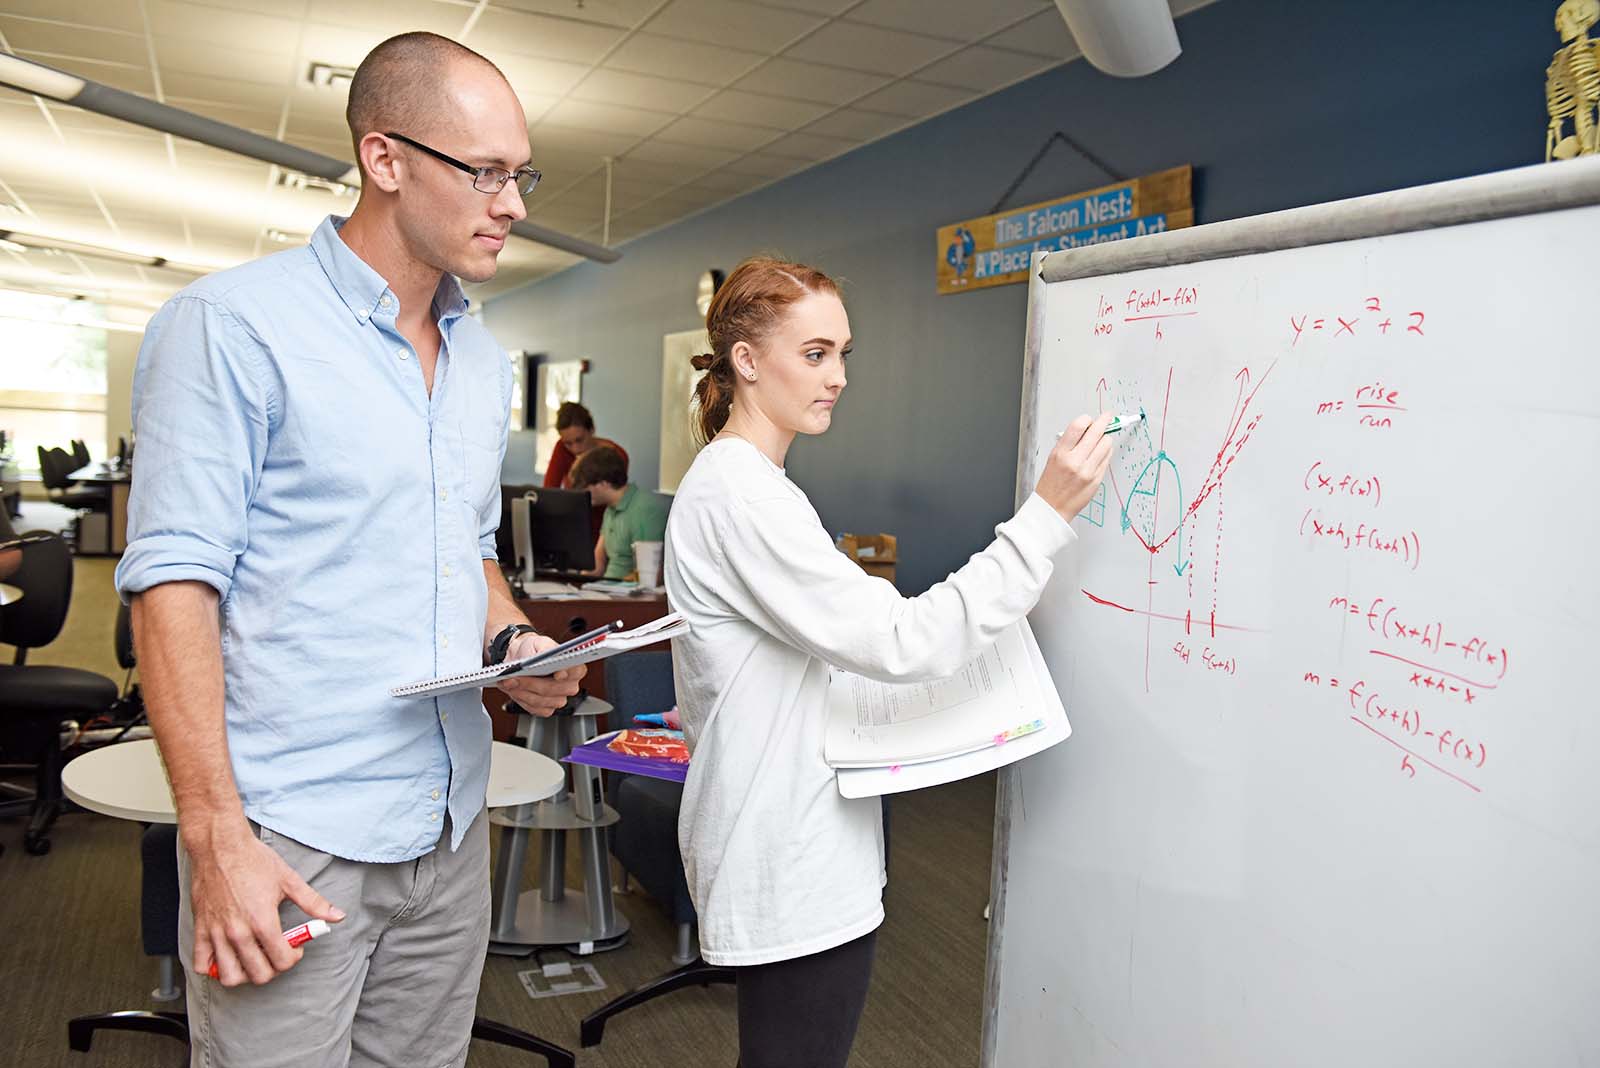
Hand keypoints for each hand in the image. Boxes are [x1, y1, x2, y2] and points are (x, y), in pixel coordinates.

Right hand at [188, 821, 343, 986]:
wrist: (220, 846)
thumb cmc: (253, 860)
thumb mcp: (289, 880)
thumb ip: (314, 903)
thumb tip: (336, 916)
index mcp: (263, 921)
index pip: (282, 961)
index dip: (293, 958)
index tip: (294, 948)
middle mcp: (239, 932)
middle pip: (258, 975)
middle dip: (273, 969)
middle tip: (276, 954)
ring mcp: (217, 933)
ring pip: (229, 976)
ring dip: (244, 974)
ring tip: (253, 958)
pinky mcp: (200, 929)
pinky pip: (200, 964)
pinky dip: (212, 967)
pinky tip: (226, 955)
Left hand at [499, 631, 585, 716]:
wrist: (519, 659)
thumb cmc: (533, 650)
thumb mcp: (540, 643)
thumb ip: (546, 649)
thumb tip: (547, 655)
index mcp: (574, 668)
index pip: (576, 672)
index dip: (567, 674)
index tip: (557, 674)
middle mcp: (569, 686)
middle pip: (553, 689)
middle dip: (532, 683)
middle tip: (516, 677)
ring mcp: (558, 699)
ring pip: (541, 701)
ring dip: (523, 692)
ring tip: (510, 682)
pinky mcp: (546, 709)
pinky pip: (534, 709)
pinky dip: (521, 699)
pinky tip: (514, 690)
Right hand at [1035, 412, 1114, 521]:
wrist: (1052, 507)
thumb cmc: (1051, 484)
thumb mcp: (1053, 458)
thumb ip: (1069, 443)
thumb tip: (1086, 428)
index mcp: (1061, 453)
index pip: (1078, 426)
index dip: (1087, 419)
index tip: (1091, 419)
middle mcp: (1075, 461)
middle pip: (1096, 432)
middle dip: (1104, 421)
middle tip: (1108, 418)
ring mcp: (1088, 471)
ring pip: (1106, 444)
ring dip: (1106, 438)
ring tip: (1102, 439)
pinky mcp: (1097, 479)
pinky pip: (1107, 459)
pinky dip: (1106, 452)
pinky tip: (1101, 453)